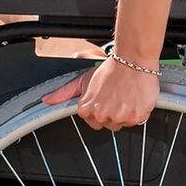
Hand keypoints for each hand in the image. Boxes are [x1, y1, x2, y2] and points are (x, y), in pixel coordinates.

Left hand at [43, 55, 159, 129]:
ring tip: (126, 96)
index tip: (107, 101)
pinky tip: (136, 98)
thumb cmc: (110, 68)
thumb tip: (46, 100)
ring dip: (127, 113)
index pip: (94, 122)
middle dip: (114, 113)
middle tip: (118, 97)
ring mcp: (118, 117)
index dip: (102, 111)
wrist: (133, 60)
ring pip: (123, 123)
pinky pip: (137, 120)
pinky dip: (139, 111)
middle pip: (110, 125)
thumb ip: (64, 92)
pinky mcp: (135, 116)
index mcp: (87, 108)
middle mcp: (101, 114)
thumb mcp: (83, 80)